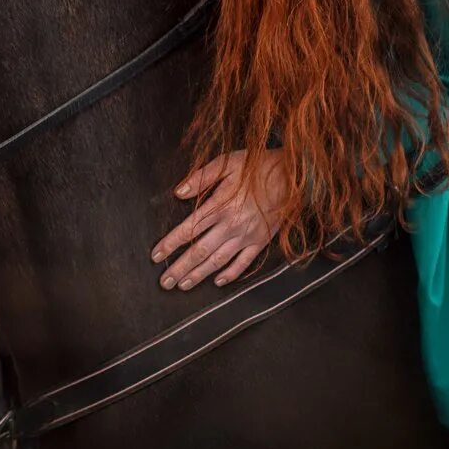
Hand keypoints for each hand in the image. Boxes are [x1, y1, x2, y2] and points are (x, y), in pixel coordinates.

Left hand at [150, 149, 288, 290]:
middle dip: (179, 268)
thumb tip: (178, 192)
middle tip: (164, 282)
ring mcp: (246, 235)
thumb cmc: (257, 166)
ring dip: (199, 275)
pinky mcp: (261, 241)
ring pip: (218, 261)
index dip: (169, 244)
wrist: (293, 176)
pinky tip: (217, 282)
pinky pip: (243, 263)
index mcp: (219, 205)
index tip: (155, 255)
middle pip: (199, 251)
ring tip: (183, 285)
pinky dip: (230, 274)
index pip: (187, 229)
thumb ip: (200, 177)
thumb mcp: (227, 163)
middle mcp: (231, 225)